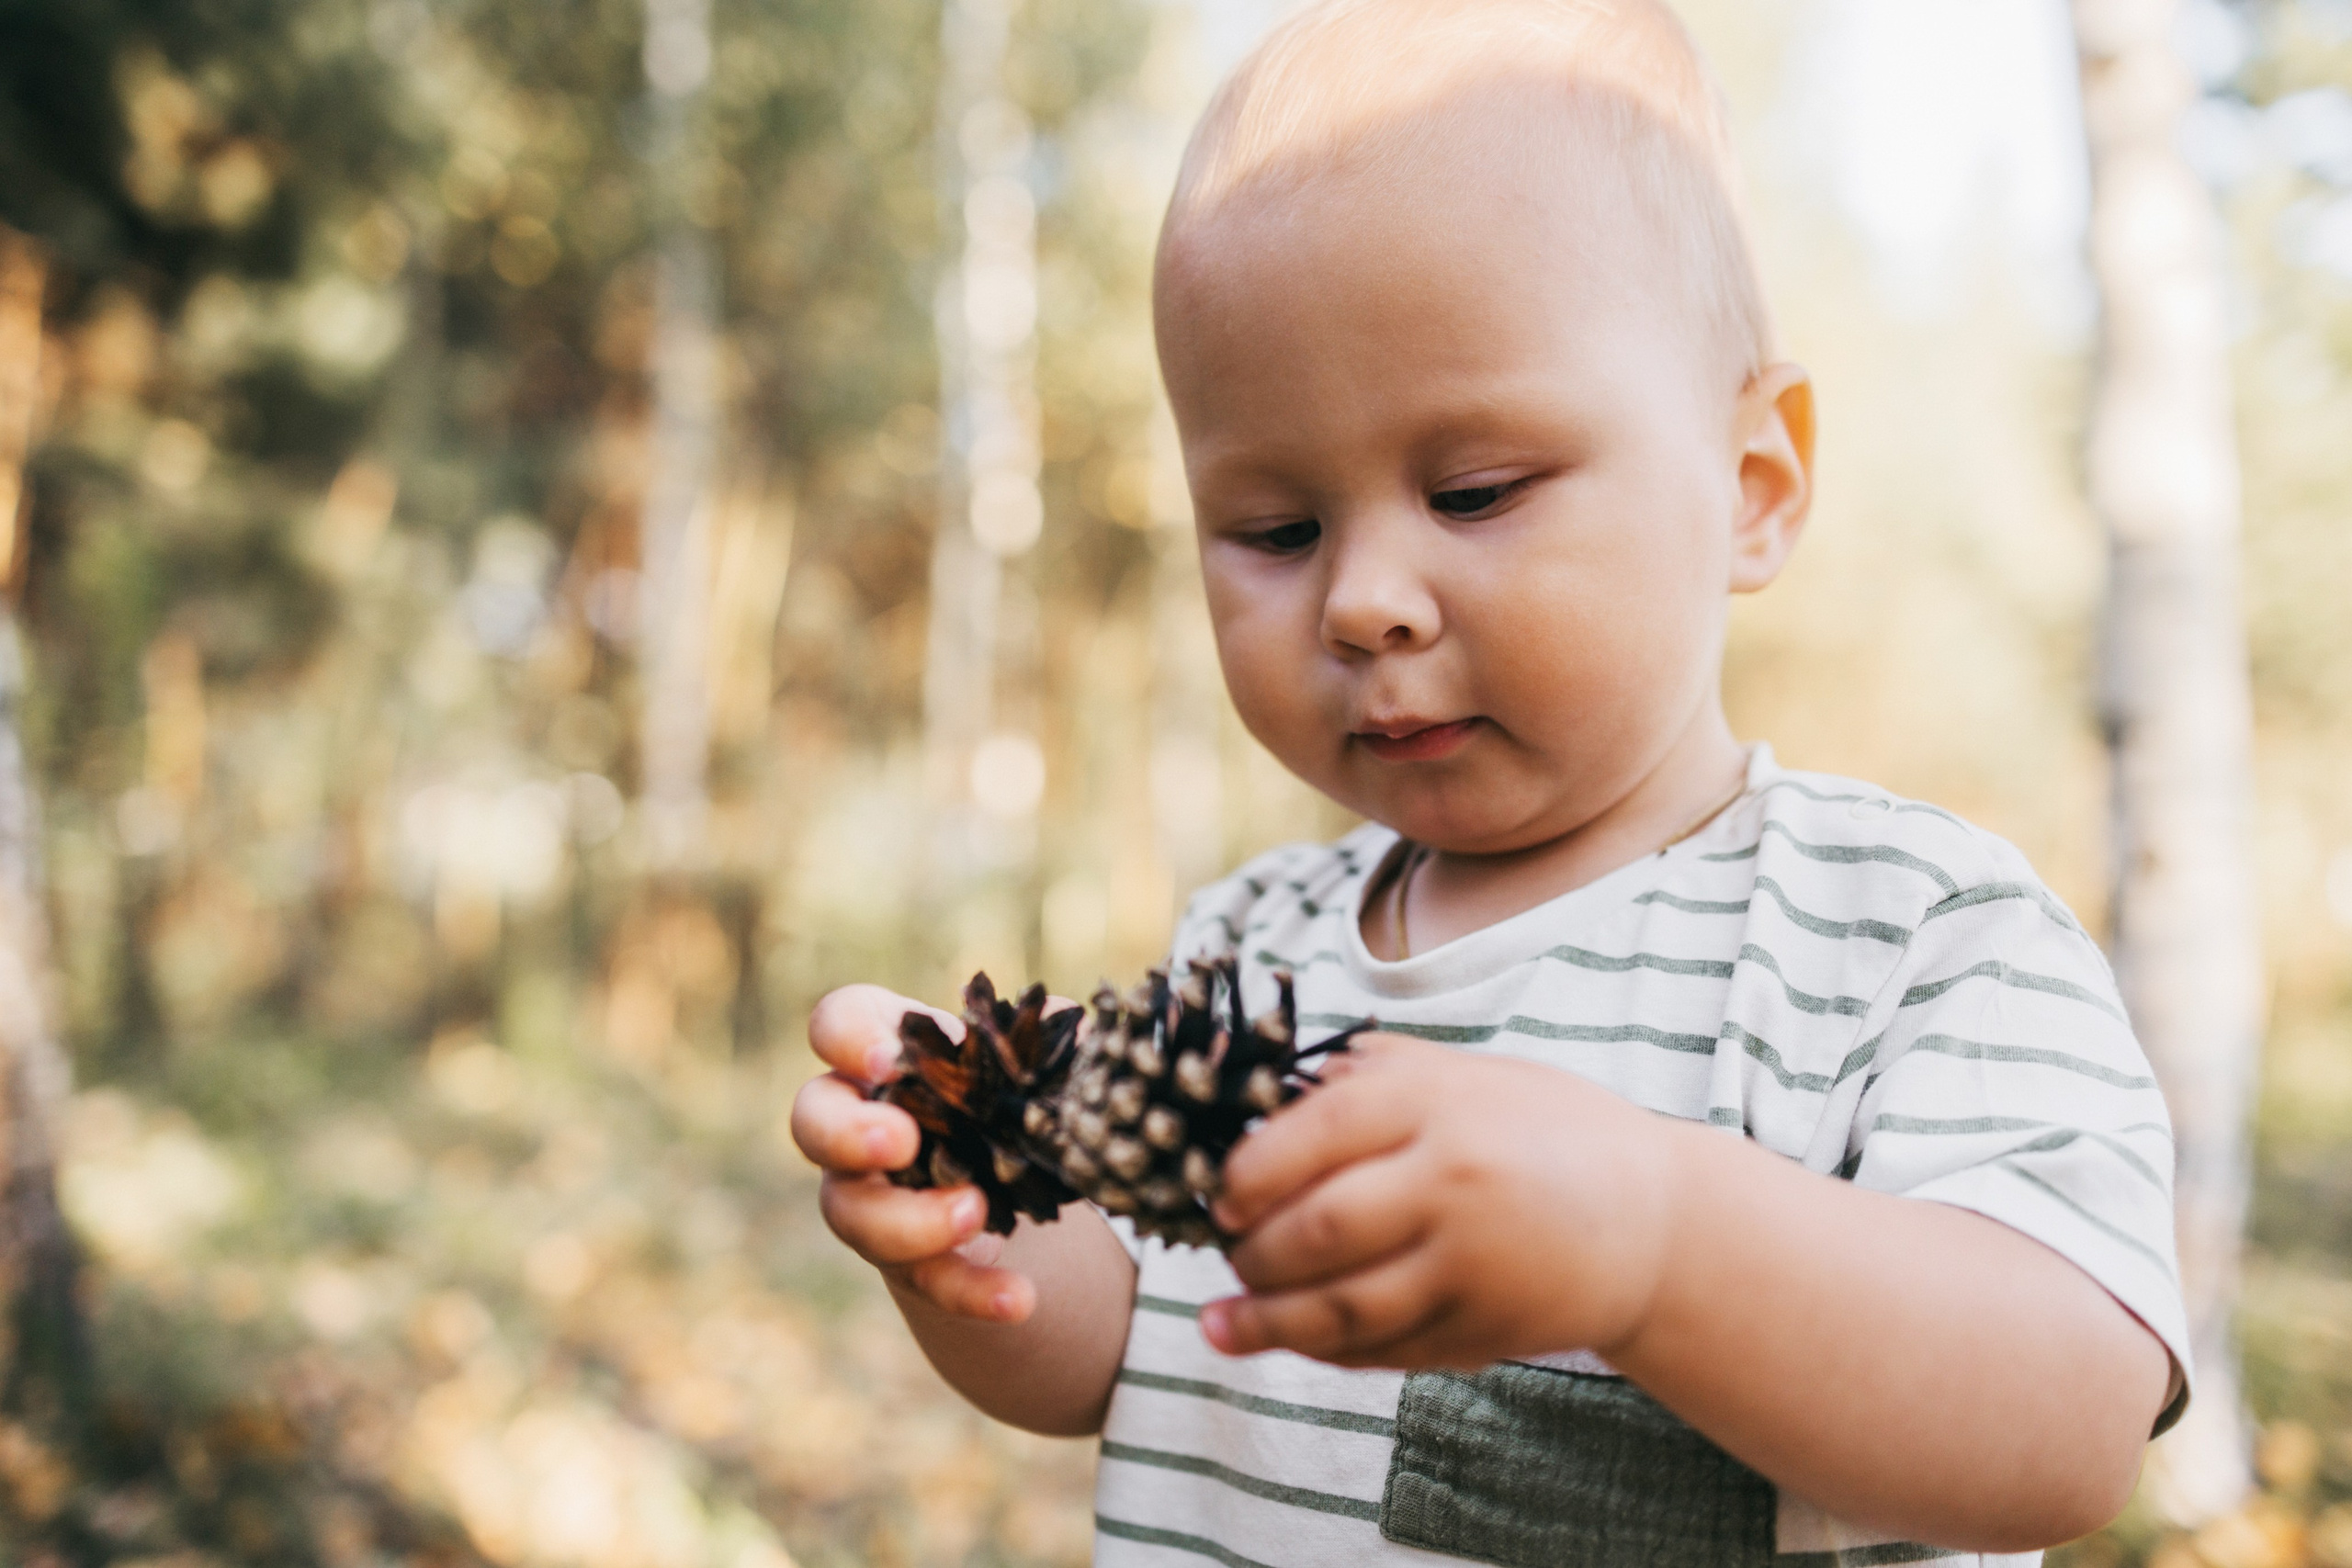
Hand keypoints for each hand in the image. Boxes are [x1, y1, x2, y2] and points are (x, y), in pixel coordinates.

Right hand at [790, 984, 1035, 1323]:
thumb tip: (1064, 1022)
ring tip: (974, 1212)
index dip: (846, 1038)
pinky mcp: (901, 1257)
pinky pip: (922, 1279)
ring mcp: (867, 1192)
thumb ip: (1041, 1038)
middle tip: (901, 1142)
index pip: (836, 1025)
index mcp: (881, 1050)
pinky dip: (969, 1291)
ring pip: (851, 1212)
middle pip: (813, 1122)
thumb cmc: (1000, 1090)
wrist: (1005, 1177)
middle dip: (847, 1134)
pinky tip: (1017, 1298)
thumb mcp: (1024, 1060)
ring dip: (909, 1220)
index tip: (885, 1060)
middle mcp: (854, 1119)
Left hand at [1202, 1035, 1680, 1369]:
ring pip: (1341, 1309)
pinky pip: (1382, 1351)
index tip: (1222, 1194)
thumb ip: (1375, 1075)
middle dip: (1251, 1253)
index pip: (1315, 1132)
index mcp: (1440, 1103)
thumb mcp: (1468, 1075)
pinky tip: (1290, 1342)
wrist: (1654, 1219)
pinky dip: (1324, 1352)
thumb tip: (1271, 1088)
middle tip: (1227, 1254)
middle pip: (1317, 1231)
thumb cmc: (1546, 1132)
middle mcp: (1453, 1182)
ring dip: (1266, 1323)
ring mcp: (1470, 1266)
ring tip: (1221, 1324)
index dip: (1249, 1171)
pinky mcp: (1482, 1331)